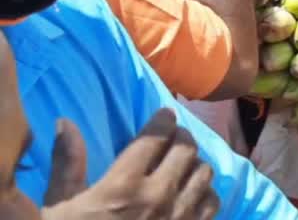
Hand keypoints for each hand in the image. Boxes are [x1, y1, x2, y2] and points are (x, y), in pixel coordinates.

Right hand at [44, 109, 218, 219]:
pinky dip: (206, 192)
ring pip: (205, 172)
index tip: (165, 114)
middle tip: (174, 137)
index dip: (164, 120)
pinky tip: (193, 193)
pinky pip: (212, 203)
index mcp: (123, 185)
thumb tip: (66, 122)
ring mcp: (178, 218)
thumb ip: (68, 164)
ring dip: (196, 163)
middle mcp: (157, 197)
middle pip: (187, 149)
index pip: (156, 136)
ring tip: (184, 164)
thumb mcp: (59, 207)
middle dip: (182, 137)